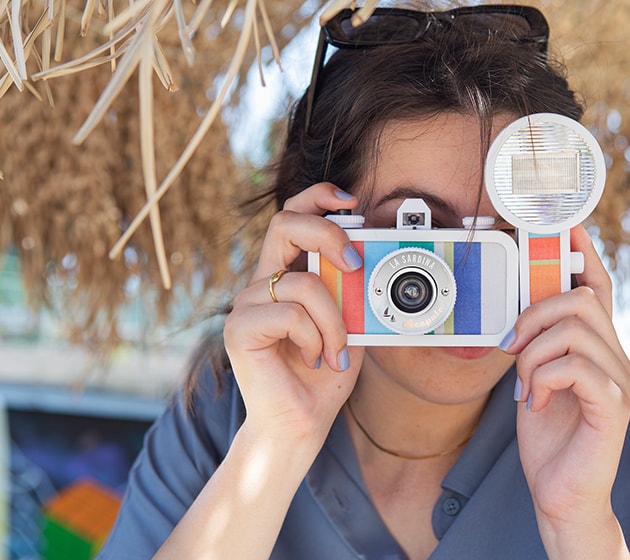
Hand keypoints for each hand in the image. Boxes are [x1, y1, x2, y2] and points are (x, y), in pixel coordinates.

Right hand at [223, 183, 365, 443]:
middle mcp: (262, 284)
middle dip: (327, 234)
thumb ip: (353, 291)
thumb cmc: (325, 374)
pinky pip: (290, 314)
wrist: (301, 423)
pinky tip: (314, 358)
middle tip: (354, 264)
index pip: (291, 217)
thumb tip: (370, 258)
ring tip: (337, 350)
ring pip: (302, 282)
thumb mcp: (350, 322)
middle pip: (284, 224)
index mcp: (285, 276)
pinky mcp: (239, 329)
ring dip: (334, 319)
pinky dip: (315, 337)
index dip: (316, 198)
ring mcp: (246, 305)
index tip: (350, 202)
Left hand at [501, 225, 629, 557]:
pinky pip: (574, 365)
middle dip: (534, 314)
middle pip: (580, 298)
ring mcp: (618, 379)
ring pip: (572, 328)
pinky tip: (538, 402)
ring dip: (533, 354)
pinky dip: (543, 379)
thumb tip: (521, 310)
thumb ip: (537, 344)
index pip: (596, 286)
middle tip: (512, 345)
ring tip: (526, 386)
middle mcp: (614, 356)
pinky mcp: (612, 404)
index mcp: (596, 346)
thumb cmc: (549, 436)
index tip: (565, 227)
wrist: (561, 494)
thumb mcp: (536, 379)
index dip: (583, 254)